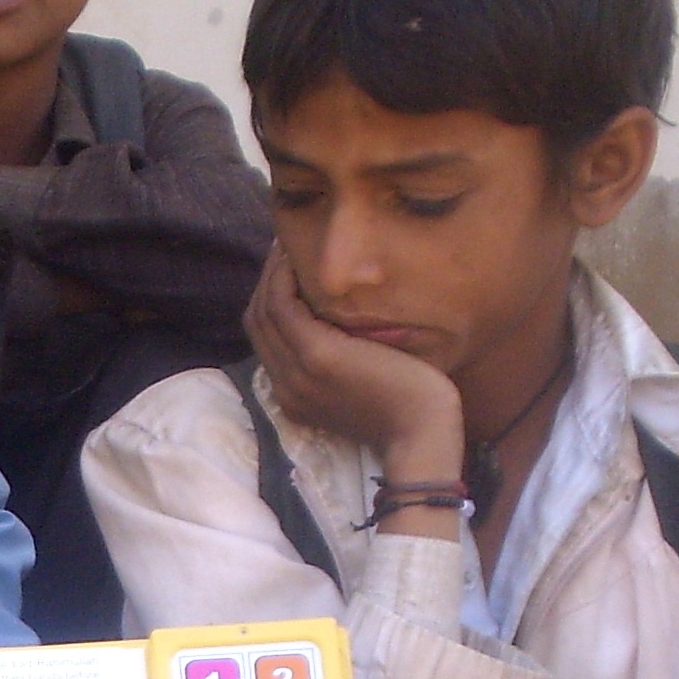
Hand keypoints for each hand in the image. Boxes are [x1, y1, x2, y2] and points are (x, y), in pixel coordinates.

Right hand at [246, 247, 466, 491]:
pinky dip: (283, 277)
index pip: (267, 339)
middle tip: (284, 246)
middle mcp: (286, 386)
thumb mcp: (365, 384)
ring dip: (272, 272)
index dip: (270, 300)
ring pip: (264, 309)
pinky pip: (282, 305)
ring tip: (288, 244)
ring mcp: (297, 372)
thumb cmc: (409, 409)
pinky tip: (297, 257)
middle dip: (266, 280)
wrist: (421, 434)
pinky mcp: (316, 356)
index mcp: (294, 396)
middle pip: (257, 321)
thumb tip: (346, 324)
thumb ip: (345, 361)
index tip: (287, 268)